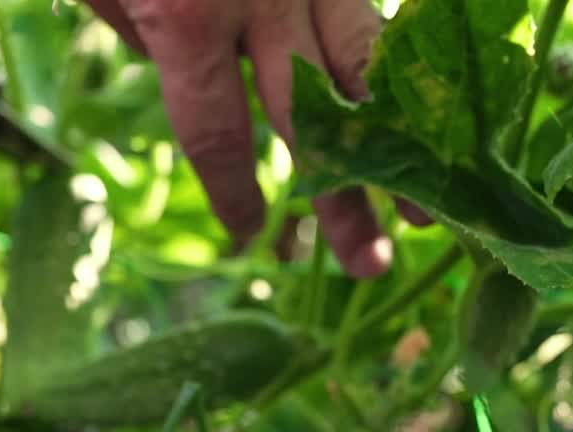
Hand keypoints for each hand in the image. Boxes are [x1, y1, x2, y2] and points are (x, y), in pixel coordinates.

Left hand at [85, 0, 426, 277]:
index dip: (237, 195)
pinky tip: (412, 115)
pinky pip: (367, 12)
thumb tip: (210, 80)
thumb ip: (149, 36)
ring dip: (398, 139)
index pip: (219, 136)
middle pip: (310, 121)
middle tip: (368, 265)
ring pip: (365, 64)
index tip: (250, 237)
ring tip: (423, 204)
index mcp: (187, 18)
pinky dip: (390, 68)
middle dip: (342, 198)